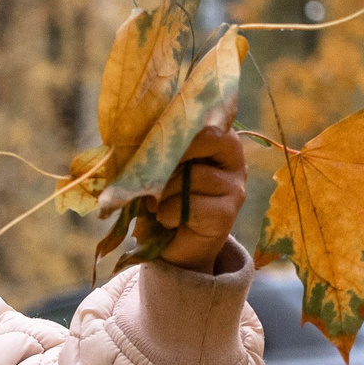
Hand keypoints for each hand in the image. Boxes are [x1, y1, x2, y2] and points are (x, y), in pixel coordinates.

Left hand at [149, 120, 246, 272]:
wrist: (174, 247)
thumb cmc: (164, 199)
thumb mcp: (158, 169)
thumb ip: (155, 149)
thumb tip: (129, 131)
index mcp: (218, 139)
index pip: (205, 118)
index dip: (178, 125)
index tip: (154, 138)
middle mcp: (232, 159)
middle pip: (207, 137)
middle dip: (174, 155)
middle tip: (154, 174)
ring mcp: (234, 186)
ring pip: (194, 175)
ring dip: (165, 192)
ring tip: (157, 204)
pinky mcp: (227, 213)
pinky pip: (190, 204)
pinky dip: (169, 213)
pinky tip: (168, 219)